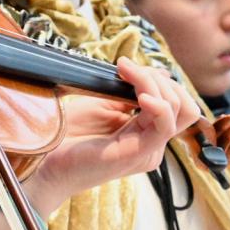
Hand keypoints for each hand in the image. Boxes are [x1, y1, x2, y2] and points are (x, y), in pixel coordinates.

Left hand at [27, 60, 200, 212]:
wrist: (46, 162)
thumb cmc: (70, 135)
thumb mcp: (104, 104)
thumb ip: (130, 92)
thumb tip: (156, 73)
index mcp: (146, 133)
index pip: (176, 102)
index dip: (158, 79)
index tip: (127, 67)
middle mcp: (152, 143)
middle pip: (183, 105)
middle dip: (160, 79)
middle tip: (128, 70)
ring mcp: (148, 150)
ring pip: (176, 110)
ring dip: (153, 83)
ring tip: (126, 73)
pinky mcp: (138, 153)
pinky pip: (164, 125)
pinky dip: (157, 104)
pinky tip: (140, 95)